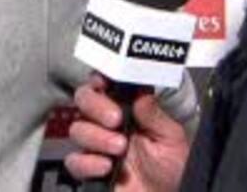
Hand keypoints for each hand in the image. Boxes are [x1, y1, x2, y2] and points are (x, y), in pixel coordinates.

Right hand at [65, 73, 190, 191]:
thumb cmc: (171, 168)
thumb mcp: (171, 138)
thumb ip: (155, 115)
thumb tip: (141, 93)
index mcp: (129, 108)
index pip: (106, 84)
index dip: (102, 78)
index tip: (106, 82)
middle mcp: (108, 123)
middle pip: (84, 99)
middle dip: (97, 105)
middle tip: (116, 119)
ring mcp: (97, 145)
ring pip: (78, 128)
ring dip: (97, 136)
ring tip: (120, 148)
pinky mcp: (89, 169)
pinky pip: (74, 160)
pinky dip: (88, 162)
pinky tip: (106, 166)